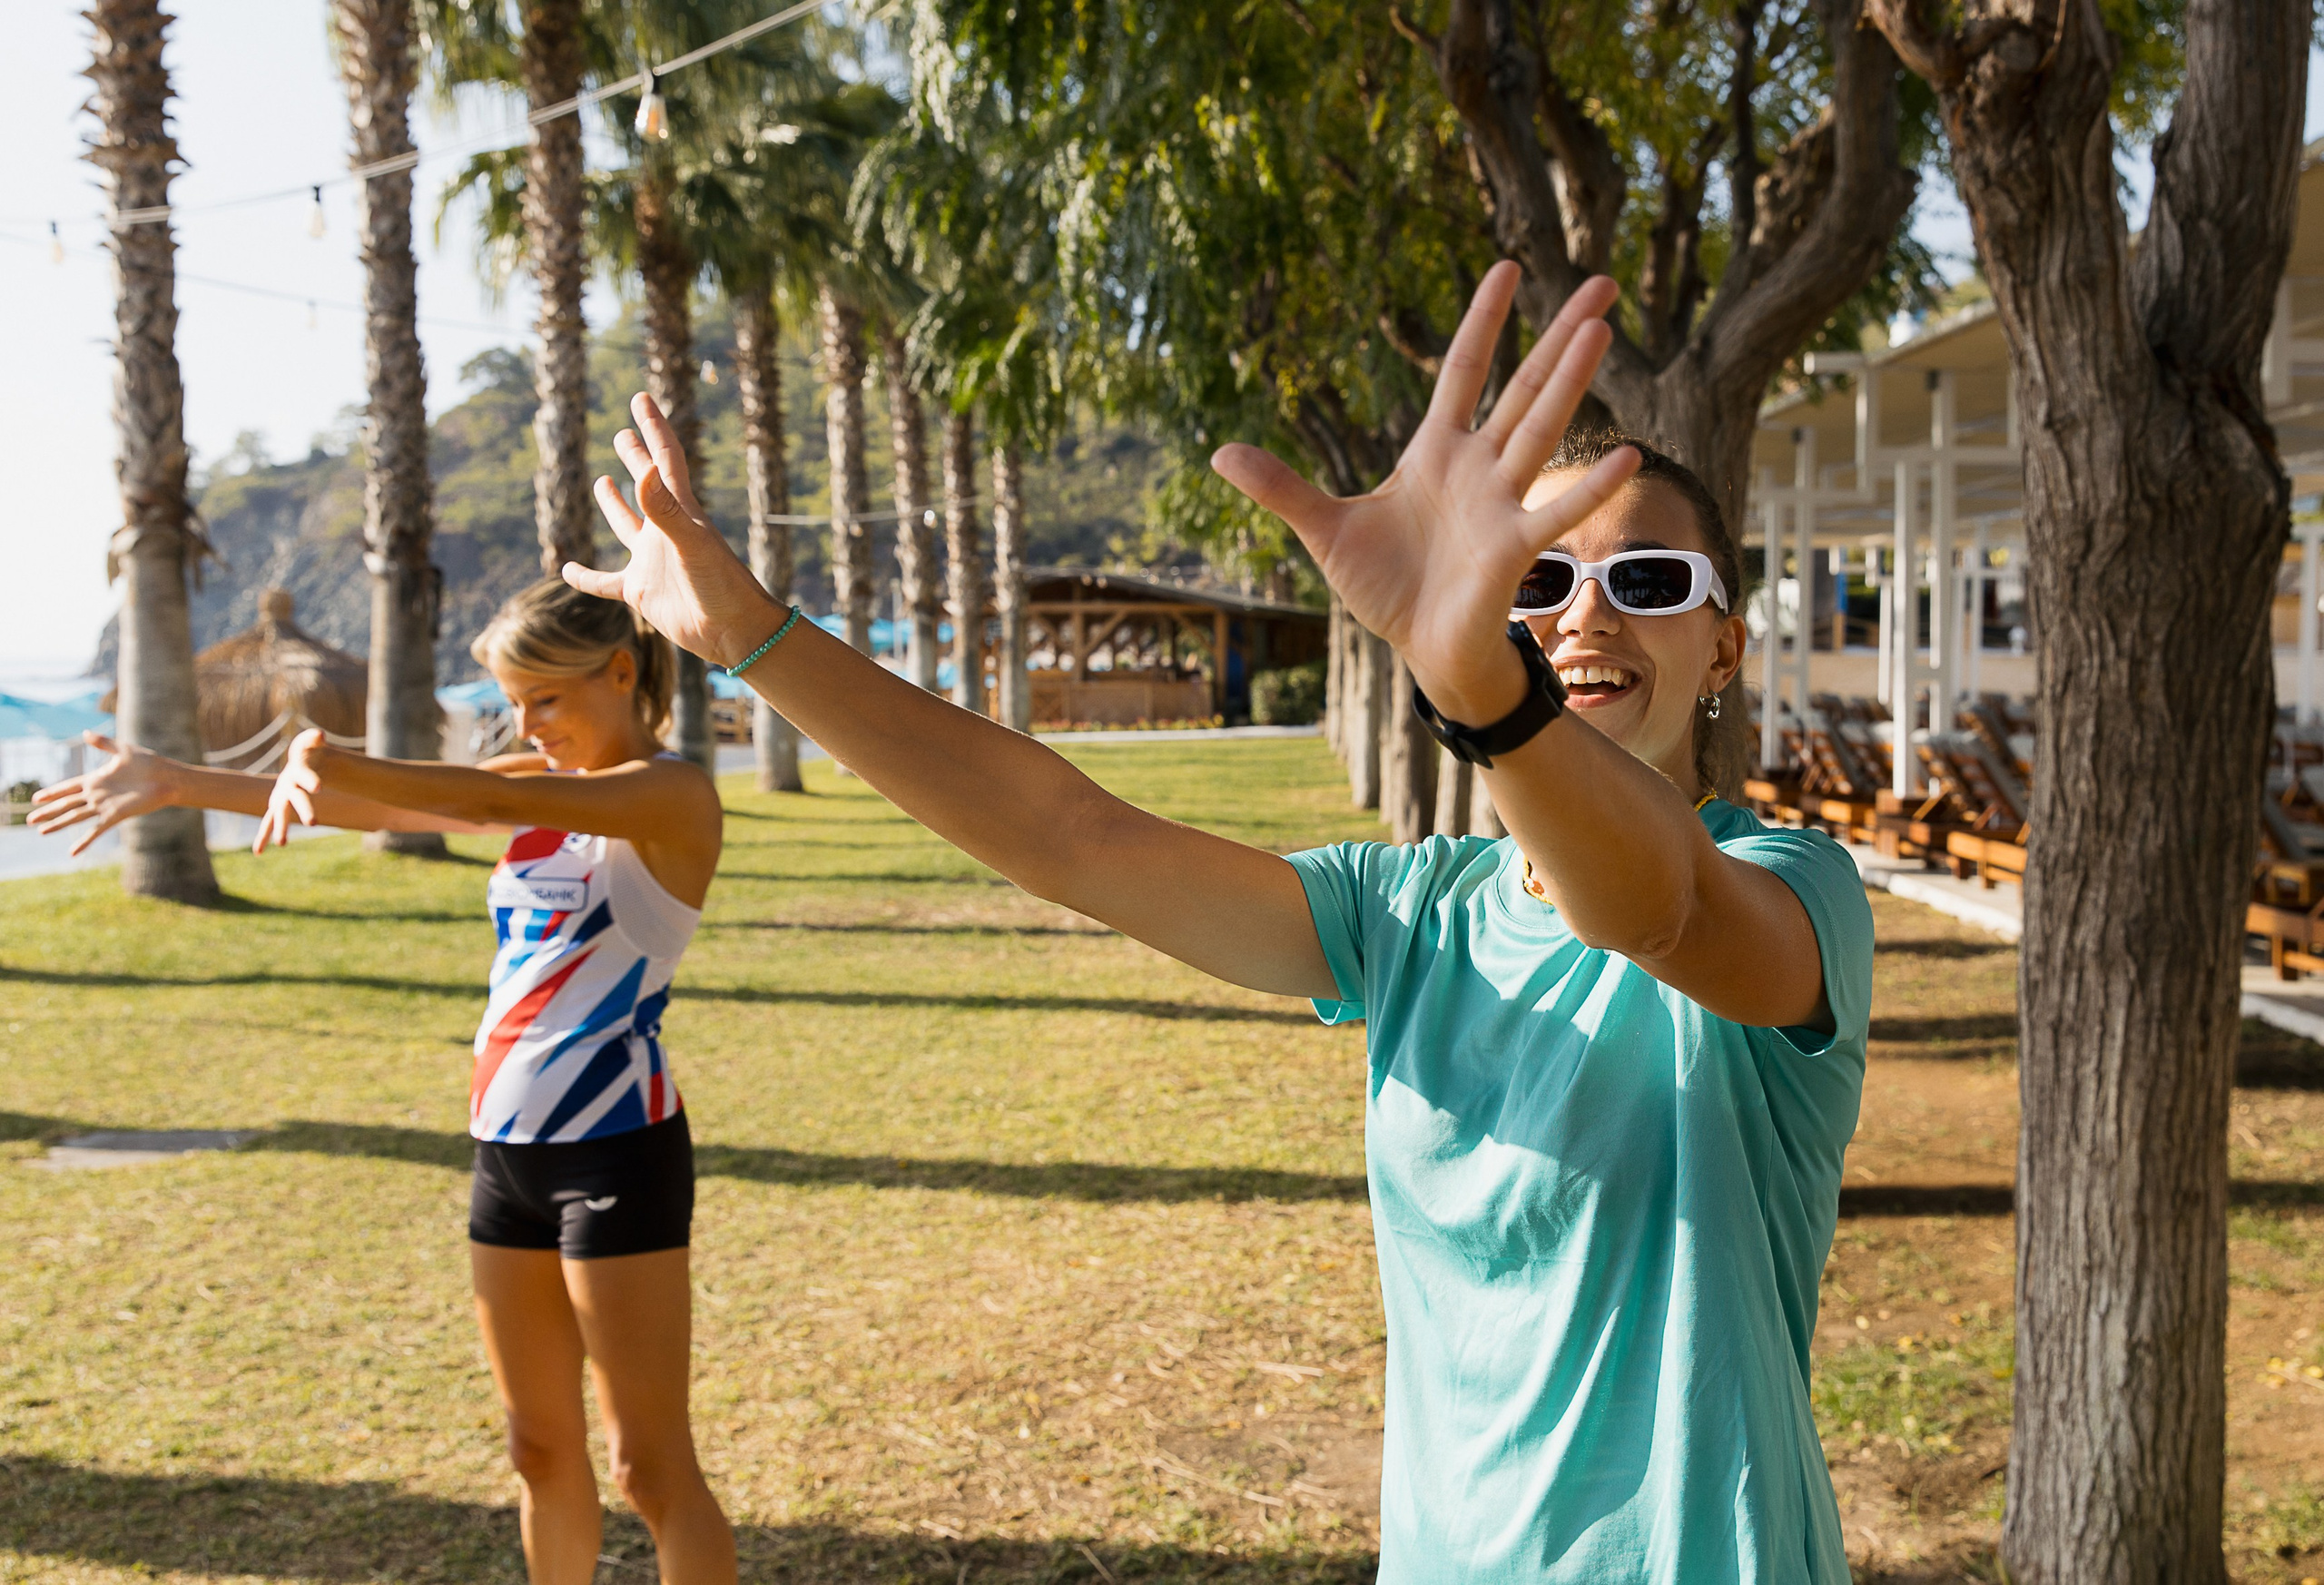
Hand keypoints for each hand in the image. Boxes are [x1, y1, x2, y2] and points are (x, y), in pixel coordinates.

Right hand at [25, 732, 172, 855]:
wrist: (168, 778)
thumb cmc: (149, 763)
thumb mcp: (123, 750)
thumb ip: (103, 743)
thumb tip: (85, 732)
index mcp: (96, 779)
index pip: (68, 787)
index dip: (53, 792)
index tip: (36, 797)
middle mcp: (97, 795)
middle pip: (67, 803)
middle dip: (48, 811)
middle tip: (30, 819)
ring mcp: (104, 806)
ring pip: (75, 817)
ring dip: (58, 824)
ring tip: (41, 831)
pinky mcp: (115, 815)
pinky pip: (96, 830)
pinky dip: (84, 841)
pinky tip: (73, 852)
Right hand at [254, 729, 328, 852]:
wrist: (298, 763)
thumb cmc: (307, 753)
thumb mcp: (311, 742)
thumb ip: (314, 738)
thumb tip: (321, 735)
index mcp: (297, 772)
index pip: (305, 776)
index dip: (311, 780)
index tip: (319, 787)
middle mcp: (286, 787)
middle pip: (295, 799)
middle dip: (304, 810)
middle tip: (314, 823)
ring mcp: (280, 799)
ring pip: (280, 815)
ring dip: (281, 829)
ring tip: (282, 845)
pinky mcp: (278, 807)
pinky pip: (269, 823)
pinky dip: (262, 837)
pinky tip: (258, 853)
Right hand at [564, 393, 784, 665]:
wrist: (735, 632)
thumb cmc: (722, 586)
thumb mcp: (691, 543)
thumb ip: (665, 509)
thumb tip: (644, 471)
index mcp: (681, 511)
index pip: (665, 458)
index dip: (654, 426)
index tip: (641, 397)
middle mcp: (666, 531)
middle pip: (648, 484)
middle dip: (637, 456)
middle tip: (623, 433)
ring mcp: (653, 561)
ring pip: (628, 525)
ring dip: (616, 504)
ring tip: (604, 481)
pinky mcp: (642, 591)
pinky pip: (605, 582)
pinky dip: (586, 578)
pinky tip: (567, 570)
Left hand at [1211, 263, 1637, 721]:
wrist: (1419, 648)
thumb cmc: (1385, 587)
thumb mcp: (1324, 529)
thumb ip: (1281, 488)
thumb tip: (1219, 453)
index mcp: (1437, 452)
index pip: (1463, 370)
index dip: (1484, 321)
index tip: (1508, 268)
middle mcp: (1479, 467)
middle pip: (1523, 388)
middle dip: (1559, 337)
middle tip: (1601, 280)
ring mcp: (1501, 503)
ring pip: (1540, 429)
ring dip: (1570, 381)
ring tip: (1601, 329)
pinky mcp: (1513, 549)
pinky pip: (1555, 513)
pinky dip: (1588, 488)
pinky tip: (1625, 456)